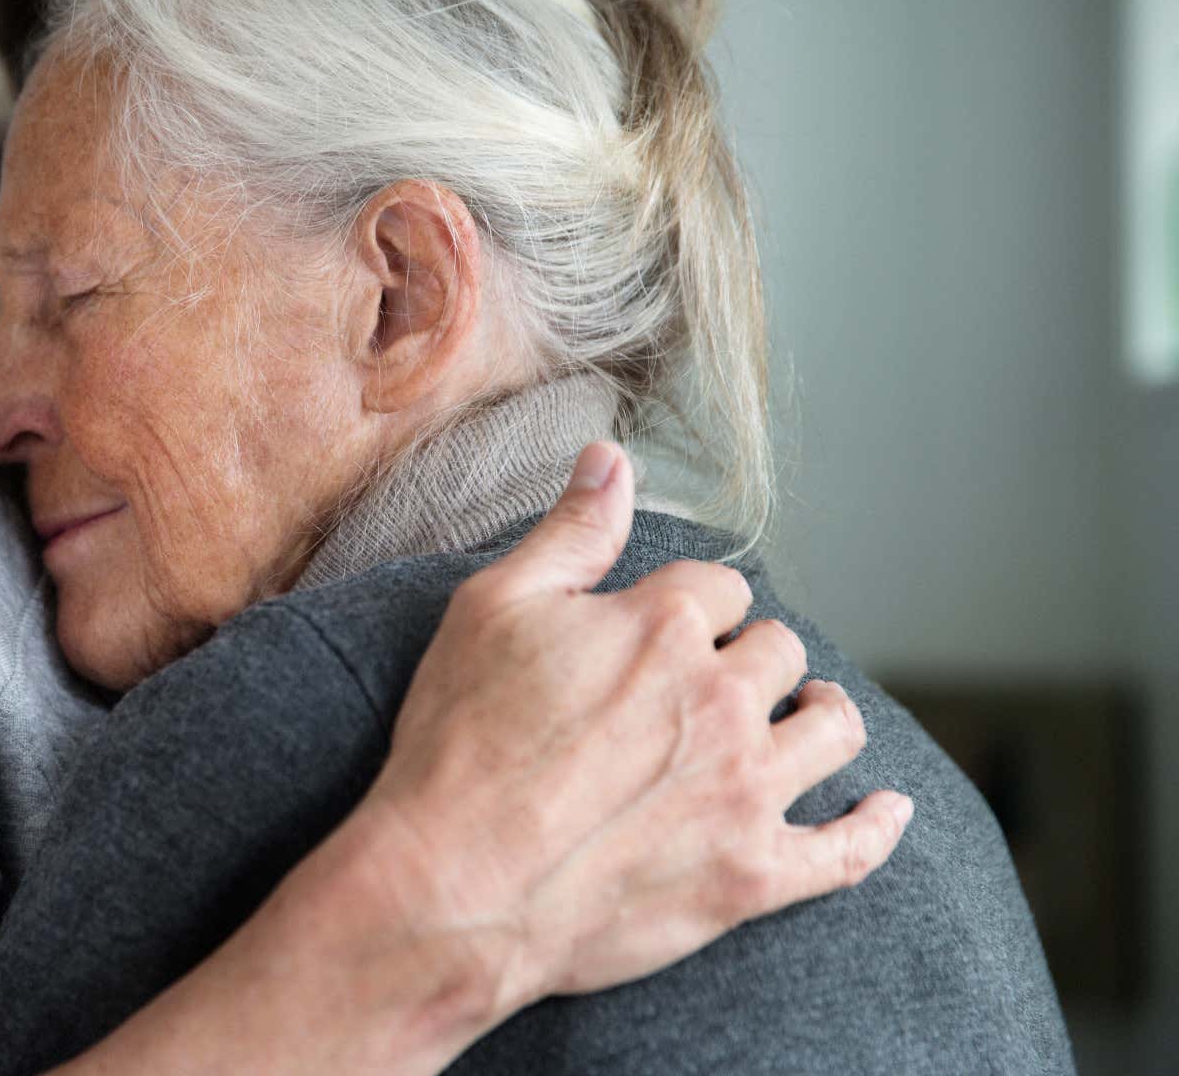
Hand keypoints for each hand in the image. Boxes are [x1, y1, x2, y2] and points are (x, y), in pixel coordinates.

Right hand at [342, 440, 909, 1050]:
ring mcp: (745, 790)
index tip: (667, 629)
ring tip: (806, 716)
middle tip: (715, 683)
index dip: (694, 607)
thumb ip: (569, 532)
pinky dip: (877, 826)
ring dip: (820, 715)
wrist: (453, 884)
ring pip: (831, 730)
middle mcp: (721, 699)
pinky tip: (887, 807)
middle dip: (751, 659)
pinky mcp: (752, 874)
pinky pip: (849, 850)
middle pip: (779, 652)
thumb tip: (610, 457)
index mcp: (663, 625)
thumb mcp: (492, 609)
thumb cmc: (459, 741)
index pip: (719, 589)